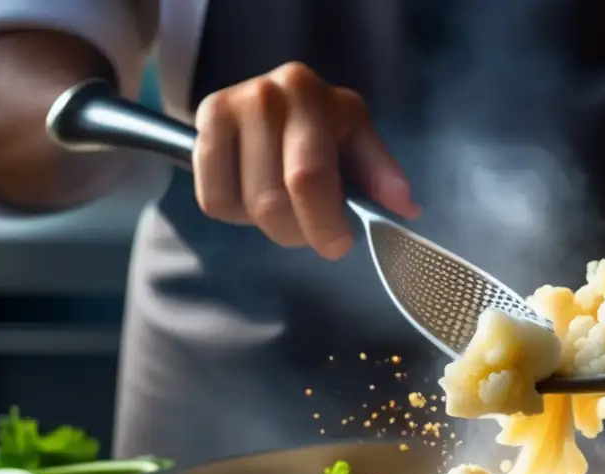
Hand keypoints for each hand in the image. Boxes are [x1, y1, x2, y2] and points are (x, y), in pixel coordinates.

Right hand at [192, 62, 418, 257]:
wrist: (272, 96)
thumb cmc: (324, 124)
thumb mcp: (358, 138)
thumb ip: (381, 173)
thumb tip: (405, 207)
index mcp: (310, 96)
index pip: (308, 176)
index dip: (322, 223)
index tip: (338, 246)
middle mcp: (264, 96)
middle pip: (272, 201)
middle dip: (298, 232)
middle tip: (312, 229)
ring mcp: (225, 108)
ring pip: (243, 206)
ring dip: (269, 225)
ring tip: (286, 206)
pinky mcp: (199, 128)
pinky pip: (214, 201)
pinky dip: (238, 214)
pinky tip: (254, 194)